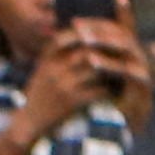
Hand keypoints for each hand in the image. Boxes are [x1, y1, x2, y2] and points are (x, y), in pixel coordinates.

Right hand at [19, 15, 149, 134]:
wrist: (30, 121)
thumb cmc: (41, 93)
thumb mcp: (45, 70)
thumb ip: (59, 54)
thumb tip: (83, 35)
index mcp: (47, 59)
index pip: (67, 37)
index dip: (87, 34)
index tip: (106, 34)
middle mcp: (53, 68)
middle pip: (86, 51)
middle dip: (106, 50)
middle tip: (124, 52)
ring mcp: (62, 84)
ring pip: (95, 68)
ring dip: (112, 68)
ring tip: (124, 69)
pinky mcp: (71, 101)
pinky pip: (98, 90)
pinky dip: (110, 89)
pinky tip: (118, 90)